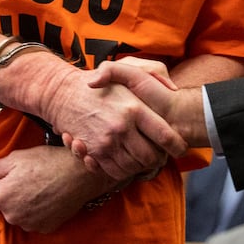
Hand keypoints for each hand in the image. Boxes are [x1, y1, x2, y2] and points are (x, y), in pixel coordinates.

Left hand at [0, 145, 121, 233]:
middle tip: (24, 178)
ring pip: (16, 213)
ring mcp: (29, 224)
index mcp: (0, 197)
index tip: (3, 176)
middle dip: (7, 193)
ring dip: (22, 203)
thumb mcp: (16, 158)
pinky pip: (32, 219)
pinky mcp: (45, 228)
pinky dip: (36, 211)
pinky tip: (47, 197)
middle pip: (0, 205)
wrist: (81, 175)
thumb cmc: (47, 162)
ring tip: (38, 187)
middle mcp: (12, 216)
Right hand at [68, 58, 193, 172]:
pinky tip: (127, 160)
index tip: (180, 147)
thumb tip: (172, 88)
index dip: (177, 146)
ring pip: (135, 167)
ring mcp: (106, 142)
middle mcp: (121, 127)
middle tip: (160, 154)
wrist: (63, 93)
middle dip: (159, 159)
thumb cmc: (102, 84)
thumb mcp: (127, 71)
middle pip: (152, 157)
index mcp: (134, 108)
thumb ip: (154, 74)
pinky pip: (116, 171)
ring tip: (143, 156)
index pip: (166, 136)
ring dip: (142, 166)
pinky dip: (124, 171)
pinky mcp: (94, 153)